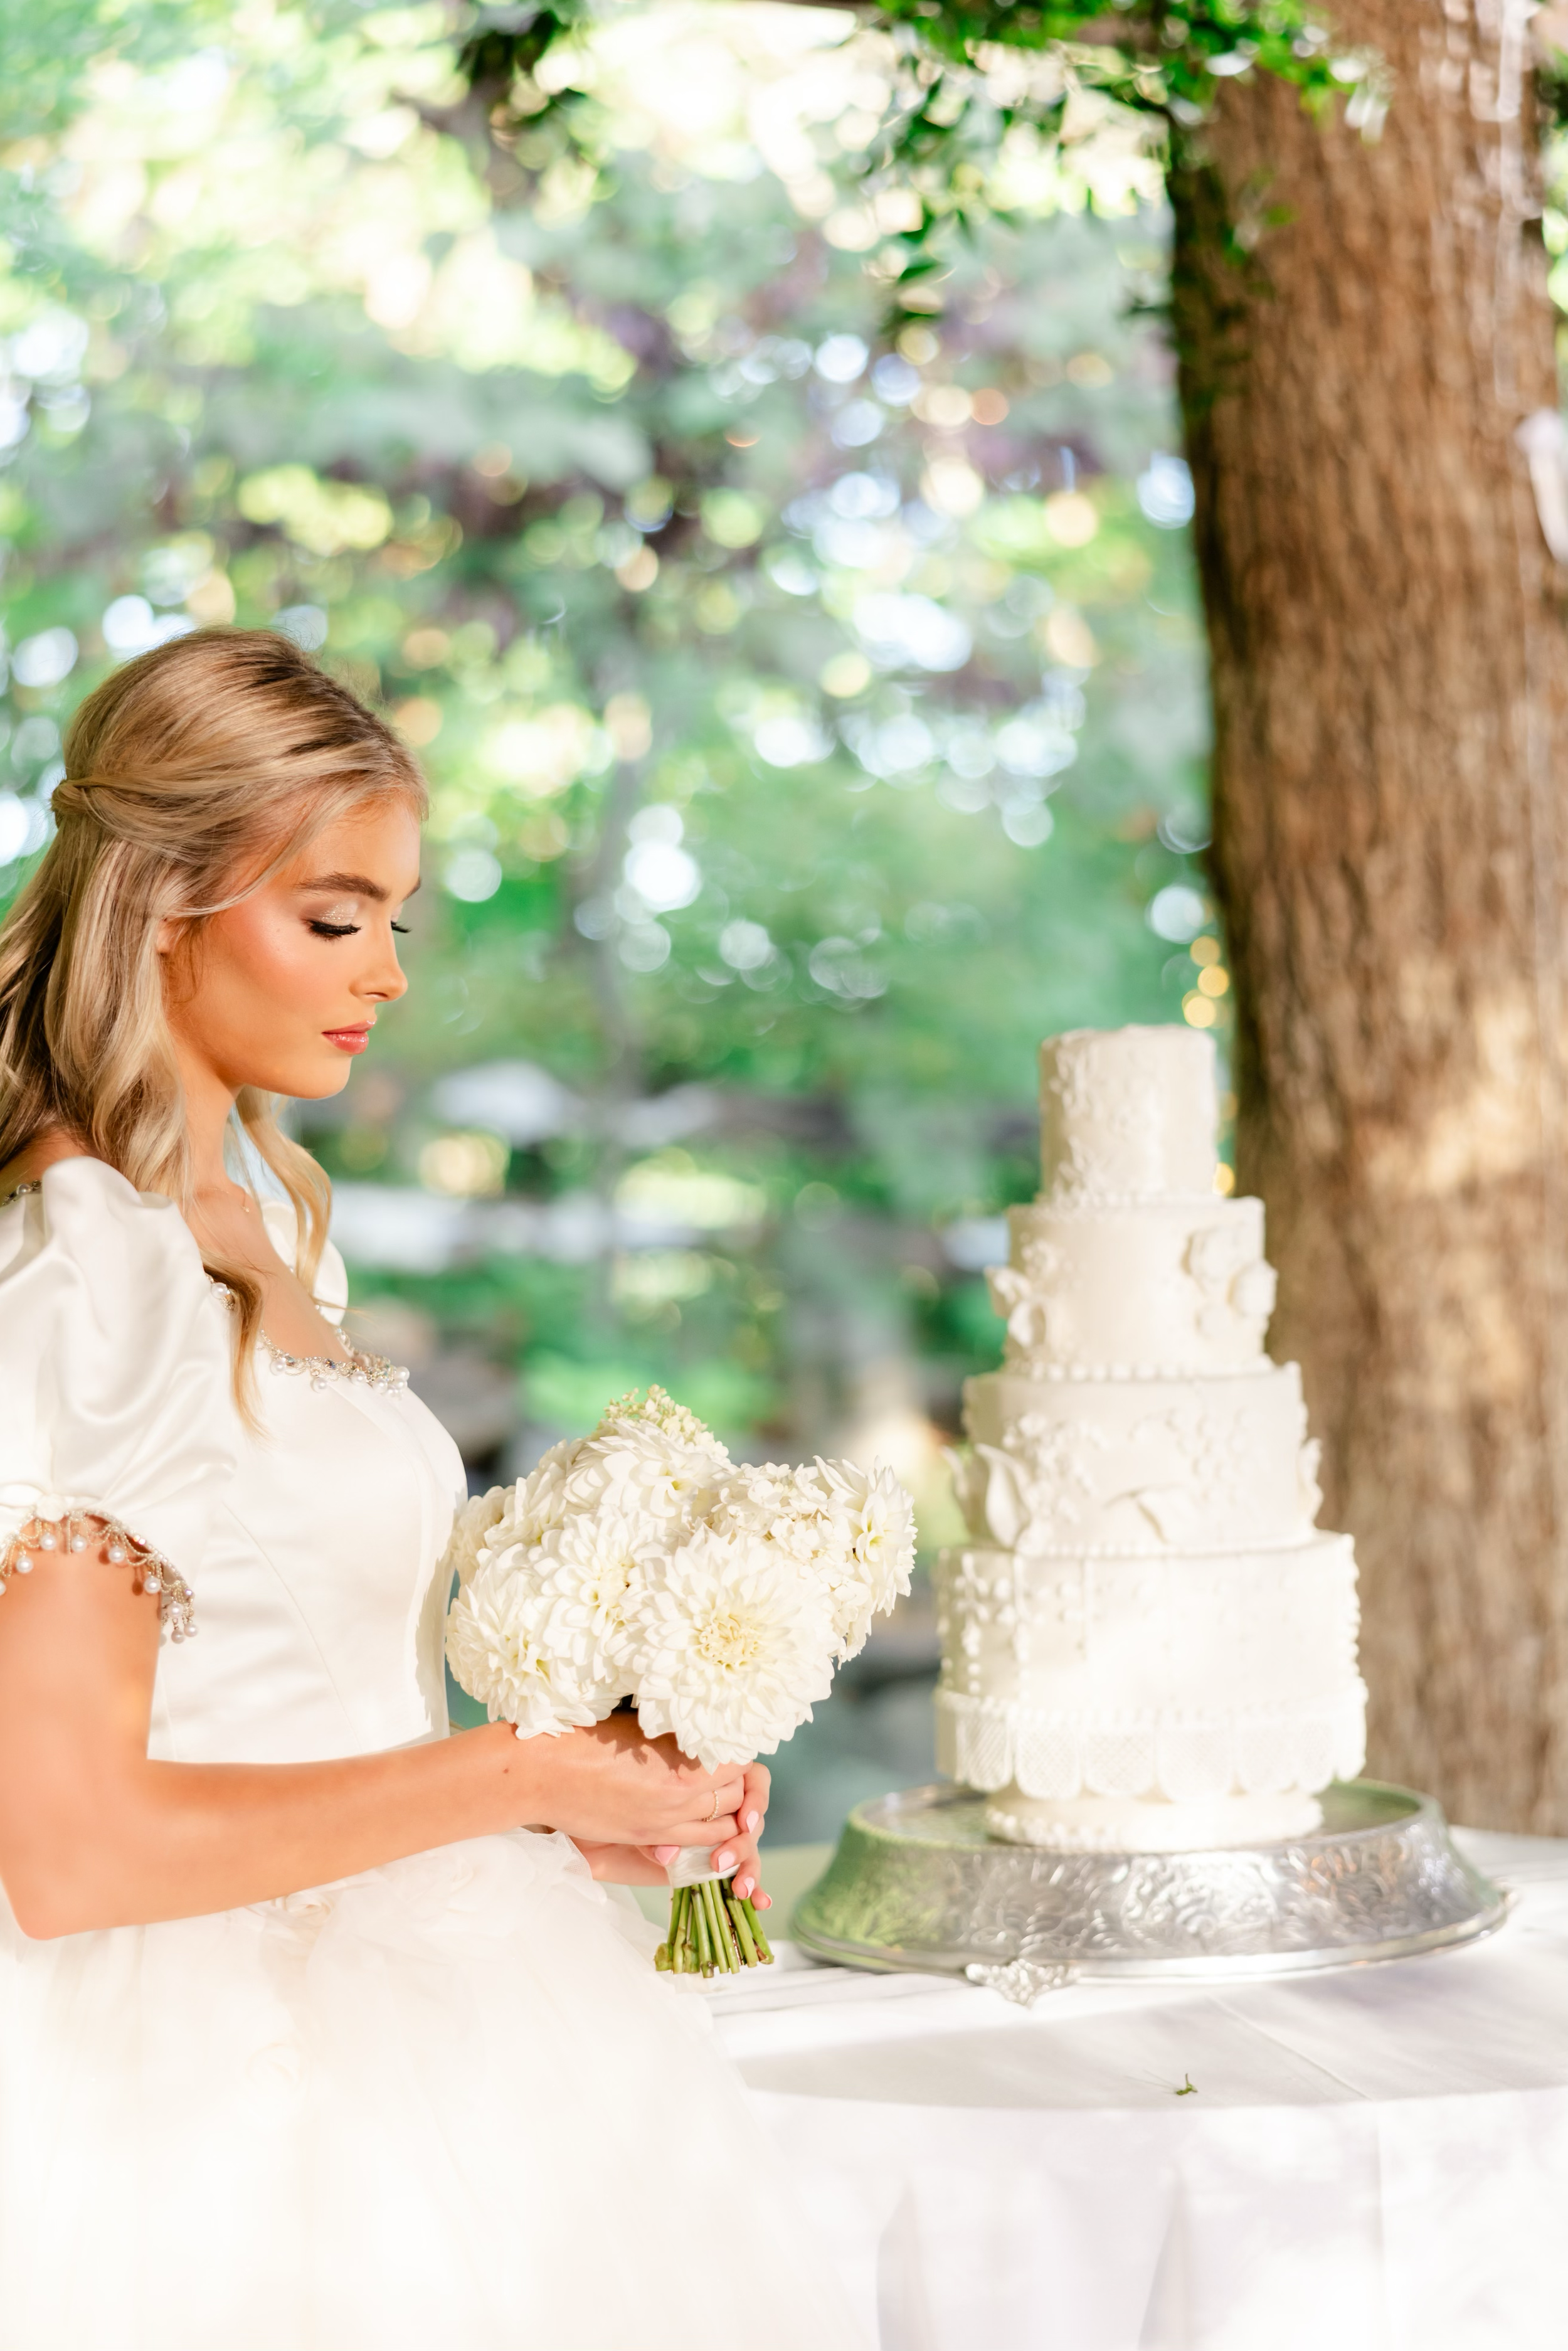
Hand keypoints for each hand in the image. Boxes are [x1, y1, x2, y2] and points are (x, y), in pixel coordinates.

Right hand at [527, 1712, 743, 1850]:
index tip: (732, 1744)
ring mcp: (665, 1823)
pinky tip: (704, 1823)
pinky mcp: (647, 1839)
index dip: (739, 1753)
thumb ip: (678, 1738)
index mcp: (683, 1762)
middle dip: (737, 1785)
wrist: (543, 1772)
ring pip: (721, 1825)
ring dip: (727, 1814)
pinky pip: (695, 1844)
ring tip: (719, 1797)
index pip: (740, 1762)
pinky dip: (707, 1836)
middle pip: (735, 1796)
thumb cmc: (586, 1736)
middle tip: (729, 1771)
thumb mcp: (641, 1725)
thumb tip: (709, 1732)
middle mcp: (681, 1797)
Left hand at [640, 1759, 771, 1908]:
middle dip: (742, 1844)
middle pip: (753, 1821)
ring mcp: (725, 1838)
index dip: (755, 1799)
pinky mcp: (722, 1865)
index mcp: (715, 1782)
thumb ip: (657, 1832)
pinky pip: (744, 1874)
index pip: (754, 1780)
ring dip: (749, 1869)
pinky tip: (761, 1902)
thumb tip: (668, 1856)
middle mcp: (725, 1809)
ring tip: (741, 1889)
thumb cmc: (631, 1813)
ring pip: (750, 1849)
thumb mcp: (642, 1817)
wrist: (617, 1841)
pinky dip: (756, 1888)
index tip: (744, 1821)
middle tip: (720, 1861)